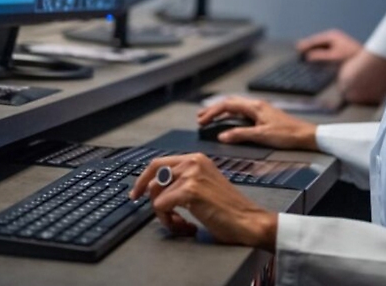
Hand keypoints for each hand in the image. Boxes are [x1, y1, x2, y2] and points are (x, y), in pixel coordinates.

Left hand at [129, 153, 276, 249]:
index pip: (159, 163)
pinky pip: (161, 206)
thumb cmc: (229, 210)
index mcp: (196, 159)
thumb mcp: (204, 187)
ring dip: (164, 215)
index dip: (144, 178)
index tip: (136, 192)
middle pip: (153, 174)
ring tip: (183, 225)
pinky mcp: (190, 190)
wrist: (248, 221)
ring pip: (156, 194)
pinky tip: (187, 227)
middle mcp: (193, 162)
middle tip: (145, 208)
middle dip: (146, 194)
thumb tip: (154, 190)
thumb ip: (182, 183)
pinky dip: (169, 221)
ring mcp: (191, 174)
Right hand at [197, 96, 317, 149]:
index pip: (227, 105)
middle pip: (230, 104)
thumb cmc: (288, 134)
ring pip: (236, 108)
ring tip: (210, 119)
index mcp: (255, 107)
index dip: (212, 112)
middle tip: (201, 118)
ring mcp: (260, 111)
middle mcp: (257, 106)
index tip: (201, 121)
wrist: (307, 136)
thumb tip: (222, 136)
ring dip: (222, 113)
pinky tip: (228, 123)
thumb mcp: (262, 136)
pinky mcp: (264, 117)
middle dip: (214, 110)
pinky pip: (242, 114)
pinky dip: (231, 117)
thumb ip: (240, 135)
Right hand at [295, 29, 361, 61]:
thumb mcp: (333, 57)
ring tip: (304, 52)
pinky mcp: (340, 47)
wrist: (365, 61)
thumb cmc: (350, 58)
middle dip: (308, 46)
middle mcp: (335, 37)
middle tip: (298, 49)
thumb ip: (319, 56)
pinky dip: (320, 51)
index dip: (306, 44)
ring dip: (314, 49)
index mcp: (332, 36)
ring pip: (322, 45)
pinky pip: (326, 48)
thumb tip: (308, 56)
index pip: (315, 39)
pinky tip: (316, 56)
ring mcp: (338, 41)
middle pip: (318, 41)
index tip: (297, 47)